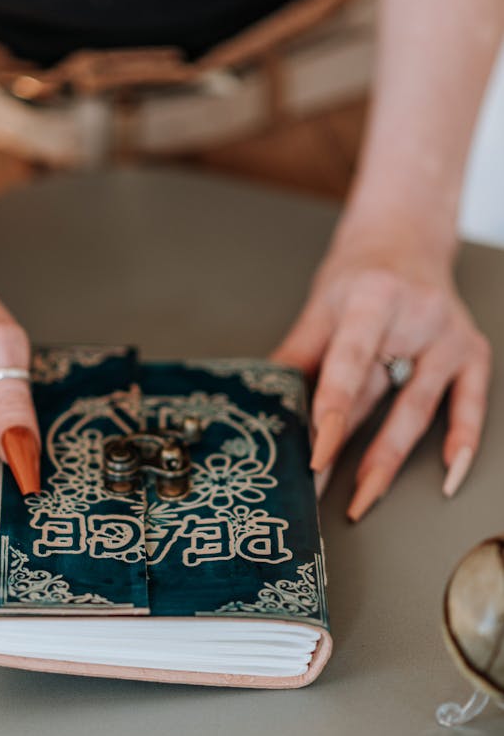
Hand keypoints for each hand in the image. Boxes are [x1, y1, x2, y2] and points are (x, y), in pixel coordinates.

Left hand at [271, 229, 491, 518]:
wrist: (407, 237)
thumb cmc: (361, 275)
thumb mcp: (320, 306)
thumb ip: (296, 355)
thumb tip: (263, 402)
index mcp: (373, 299)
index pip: (349, 366)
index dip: (330, 414)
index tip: (315, 455)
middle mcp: (418, 316)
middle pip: (378, 395)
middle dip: (346, 450)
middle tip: (318, 493)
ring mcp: (449, 337)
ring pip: (418, 410)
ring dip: (388, 460)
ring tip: (362, 498)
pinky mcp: (473, 352)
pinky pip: (470, 404)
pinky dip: (462, 440)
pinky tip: (448, 474)